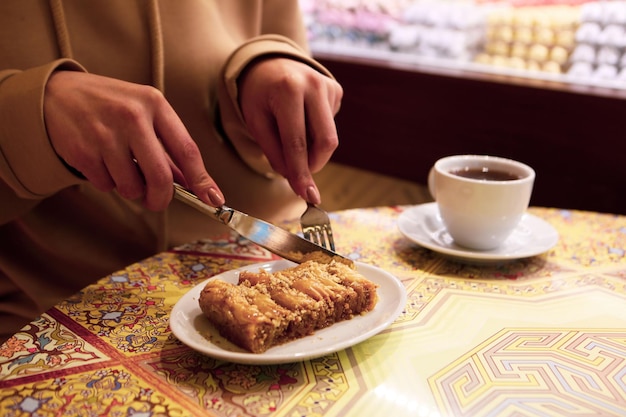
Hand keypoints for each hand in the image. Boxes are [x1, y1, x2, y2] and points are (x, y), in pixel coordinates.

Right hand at [44, 71, 223, 210]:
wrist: (56, 93)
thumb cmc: (110, 106)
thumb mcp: (143, 113)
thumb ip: (167, 147)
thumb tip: (193, 184)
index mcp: (154, 104)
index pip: (186, 150)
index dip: (203, 180)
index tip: (214, 199)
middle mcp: (132, 116)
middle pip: (160, 177)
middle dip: (161, 198)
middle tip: (156, 201)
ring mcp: (105, 133)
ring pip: (131, 187)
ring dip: (130, 189)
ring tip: (121, 168)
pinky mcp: (82, 150)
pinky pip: (106, 185)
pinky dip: (107, 182)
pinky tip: (101, 162)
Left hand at [238, 58, 342, 203]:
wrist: (269, 63)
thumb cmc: (258, 95)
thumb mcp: (256, 122)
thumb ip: (274, 152)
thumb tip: (295, 179)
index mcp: (288, 89)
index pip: (297, 141)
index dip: (301, 171)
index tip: (306, 195)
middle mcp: (313, 84)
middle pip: (326, 141)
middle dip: (314, 165)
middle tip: (300, 176)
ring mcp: (329, 85)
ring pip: (330, 137)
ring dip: (312, 150)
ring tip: (292, 139)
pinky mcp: (337, 90)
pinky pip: (330, 125)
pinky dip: (316, 134)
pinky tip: (302, 121)